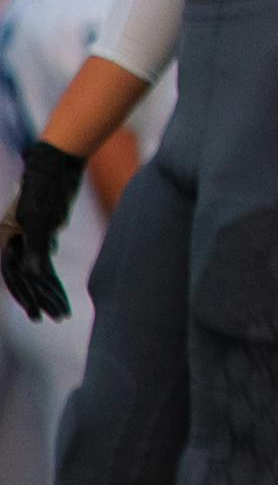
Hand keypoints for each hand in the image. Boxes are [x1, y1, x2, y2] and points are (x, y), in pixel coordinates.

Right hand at [0, 140, 78, 322]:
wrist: (55, 167)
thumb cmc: (44, 191)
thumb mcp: (41, 220)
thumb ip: (36, 248)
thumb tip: (33, 276)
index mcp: (7, 241)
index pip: (14, 277)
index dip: (26, 297)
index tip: (37, 315)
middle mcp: (15, 243)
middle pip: (25, 279)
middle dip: (40, 300)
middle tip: (55, 318)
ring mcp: (29, 240)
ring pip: (37, 273)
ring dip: (49, 292)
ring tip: (63, 312)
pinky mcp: (43, 236)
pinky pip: (46, 262)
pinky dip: (54, 277)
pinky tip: (59, 292)